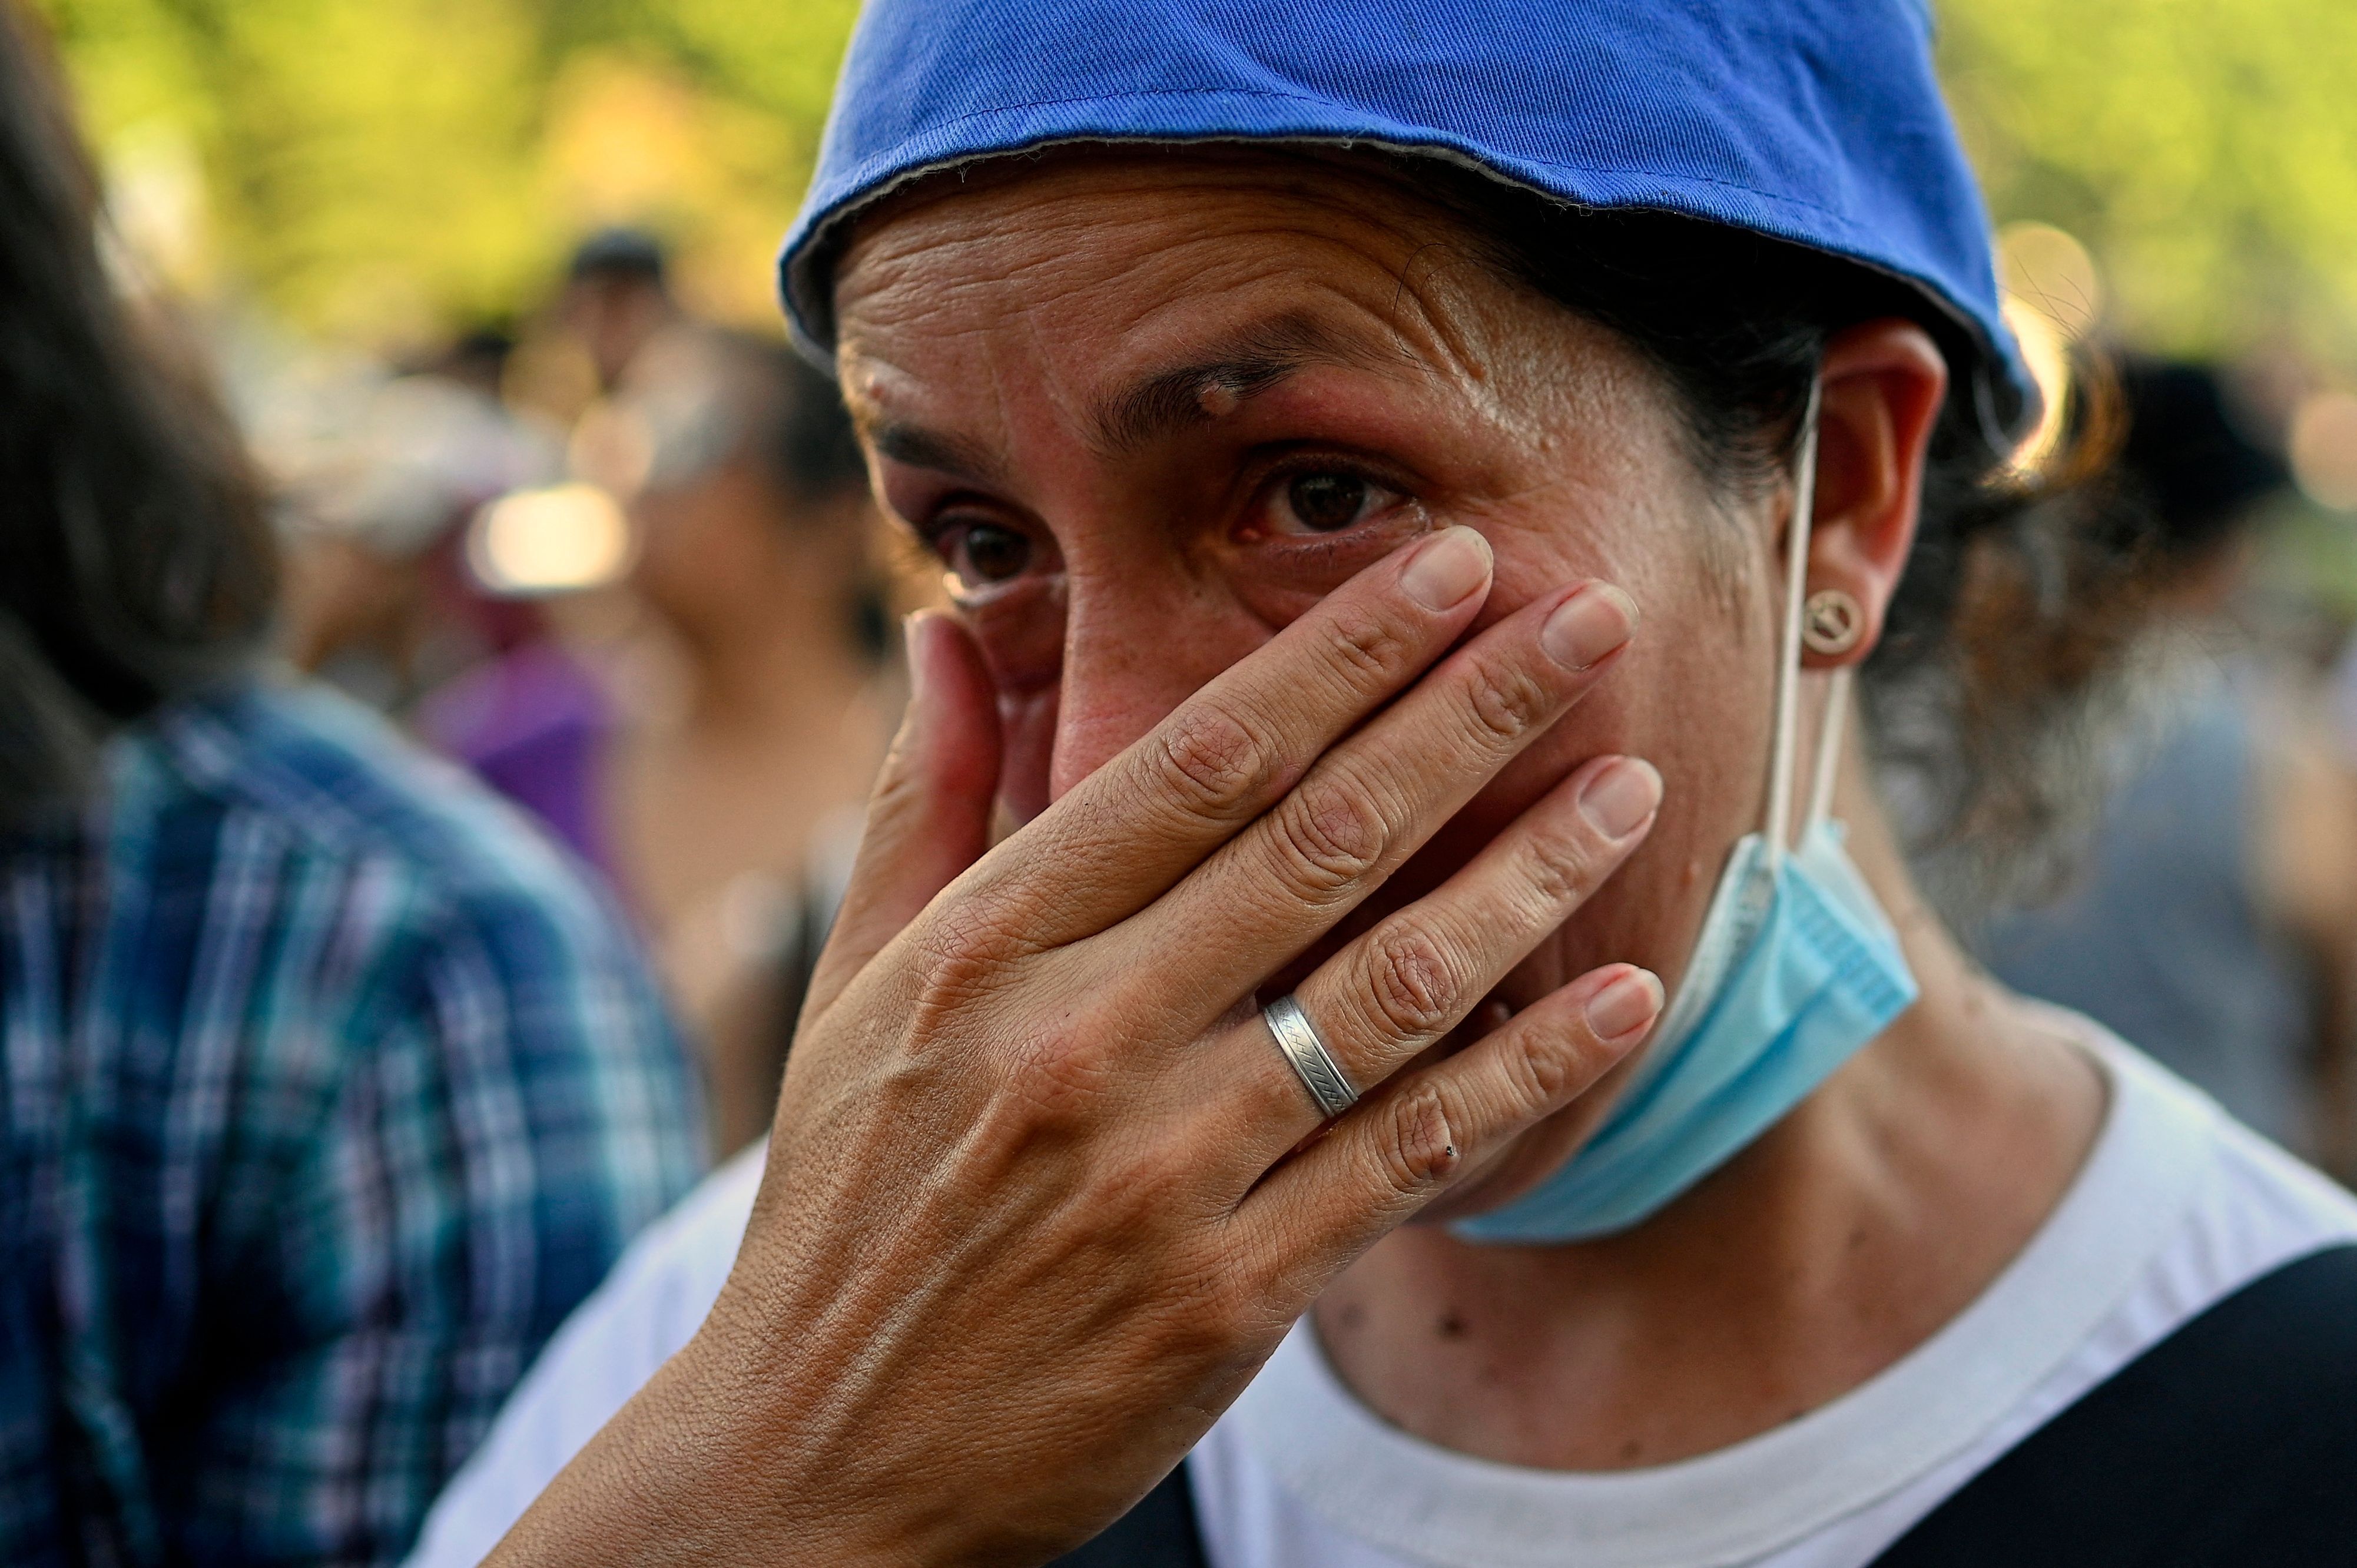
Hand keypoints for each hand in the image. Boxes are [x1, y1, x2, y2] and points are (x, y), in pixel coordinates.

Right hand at [487, 525, 1663, 1566]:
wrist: (822, 1460)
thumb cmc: (849, 1202)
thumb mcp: (851, 992)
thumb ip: (924, 804)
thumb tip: (947, 626)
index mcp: (986, 949)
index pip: (1197, 763)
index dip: (1340, 655)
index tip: (1448, 566)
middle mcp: (1080, 1043)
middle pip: (1319, 844)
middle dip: (1470, 713)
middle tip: (1588, 616)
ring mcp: (1163, 1173)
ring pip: (1391, 990)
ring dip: (1531, 874)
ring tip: (1634, 786)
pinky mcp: (1231, 1295)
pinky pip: (1410, 1155)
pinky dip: (1526, 1071)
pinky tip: (1619, 994)